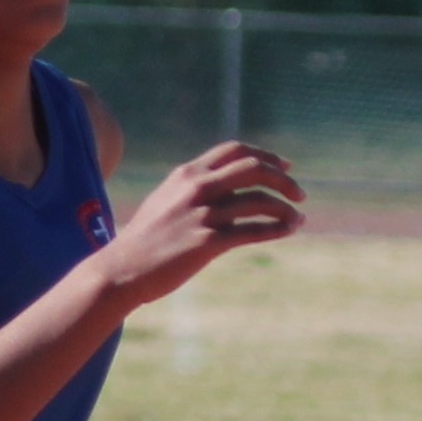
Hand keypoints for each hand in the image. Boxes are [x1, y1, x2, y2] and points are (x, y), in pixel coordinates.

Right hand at [96, 141, 305, 312]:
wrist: (122, 269)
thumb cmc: (144, 239)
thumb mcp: (166, 201)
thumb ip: (195, 190)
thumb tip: (230, 192)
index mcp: (187, 174)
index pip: (235, 151)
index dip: (265, 155)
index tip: (284, 167)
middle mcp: (197, 188)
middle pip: (253, 169)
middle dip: (283, 179)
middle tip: (299, 192)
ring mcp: (203, 214)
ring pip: (260, 201)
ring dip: (286, 207)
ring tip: (299, 217)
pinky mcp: (208, 242)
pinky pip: (254, 230)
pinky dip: (278, 228)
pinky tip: (290, 229)